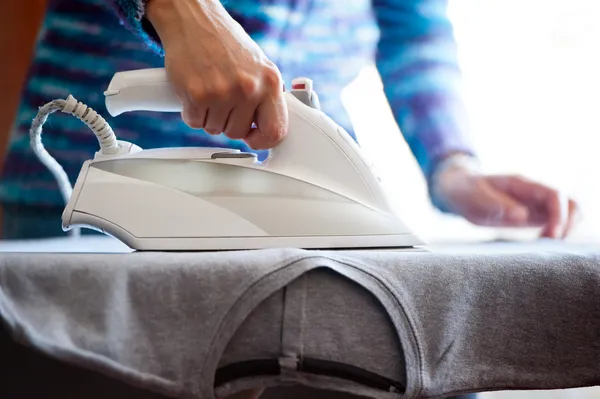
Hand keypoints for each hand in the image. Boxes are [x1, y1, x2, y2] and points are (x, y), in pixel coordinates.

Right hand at [146, 0, 287, 149]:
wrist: (195, 20)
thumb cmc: (225, 43)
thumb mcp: (259, 67)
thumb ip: (266, 97)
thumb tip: (269, 127)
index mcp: (270, 81)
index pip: (276, 130)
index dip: (263, 140)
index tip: (253, 137)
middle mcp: (249, 88)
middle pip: (238, 133)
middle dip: (228, 122)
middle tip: (223, 100)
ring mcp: (222, 93)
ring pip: (215, 130)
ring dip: (209, 116)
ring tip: (210, 90)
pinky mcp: (197, 95)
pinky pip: (194, 122)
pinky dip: (192, 112)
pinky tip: (196, 91)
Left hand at [432, 161, 578, 238]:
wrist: (457, 189)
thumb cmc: (464, 191)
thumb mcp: (474, 197)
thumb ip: (496, 204)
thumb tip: (522, 215)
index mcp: (521, 184)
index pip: (555, 195)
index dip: (560, 215)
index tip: (552, 235)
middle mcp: (532, 192)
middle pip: (570, 202)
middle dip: (569, 223)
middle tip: (551, 241)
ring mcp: (534, 203)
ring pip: (567, 212)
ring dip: (565, 228)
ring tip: (547, 243)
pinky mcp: (531, 215)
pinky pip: (554, 221)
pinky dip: (555, 232)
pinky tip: (541, 242)